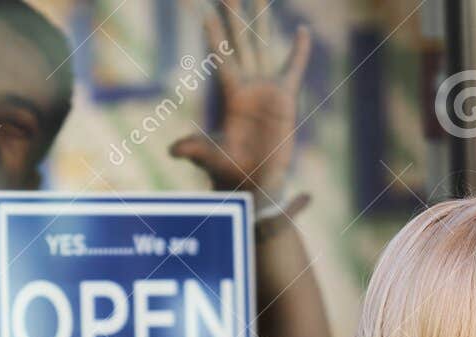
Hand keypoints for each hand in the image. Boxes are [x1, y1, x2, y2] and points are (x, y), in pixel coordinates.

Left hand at [171, 2, 312, 211]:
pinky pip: (293, 68)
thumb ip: (195, 150)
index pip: (222, 58)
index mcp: (231, 95)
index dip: (215, 36)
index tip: (206, 12)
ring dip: (263, 22)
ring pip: (264, 47)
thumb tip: (173, 151)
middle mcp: (248, 85)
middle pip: (241, 43)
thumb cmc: (230, 171)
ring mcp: (267, 88)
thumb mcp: (211, 158)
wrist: (254, 180)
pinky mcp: (285, 97)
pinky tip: (302, 30)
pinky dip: (299, 51)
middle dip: (236, 17)